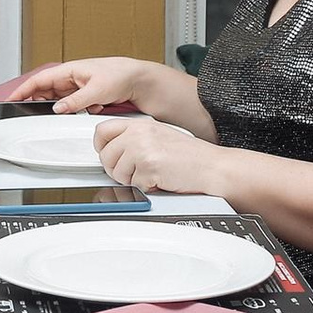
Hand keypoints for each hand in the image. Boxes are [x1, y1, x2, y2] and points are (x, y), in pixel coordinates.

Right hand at [7, 56, 151, 113]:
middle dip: (38, 103)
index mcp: (68, 70)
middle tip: (30, 114)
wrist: (138, 79)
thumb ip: (75, 101)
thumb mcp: (96, 90)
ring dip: (59, 109)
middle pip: (45, 92)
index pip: (38, 80)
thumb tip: (58, 108)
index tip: (10, 99)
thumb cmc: (120, 75)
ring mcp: (76, 87)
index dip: (22, 90)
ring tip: (60, 114)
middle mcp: (70, 78)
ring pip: (58, 101)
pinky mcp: (84, 96)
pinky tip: (81, 113)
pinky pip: (70, 106)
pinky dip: (72, 112)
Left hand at [93, 118, 221, 195]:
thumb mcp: (159, 136)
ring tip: (150, 175)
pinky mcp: (148, 166)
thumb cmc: (190, 155)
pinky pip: (133, 184)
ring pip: (116, 172)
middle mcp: (138, 133)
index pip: (102, 130)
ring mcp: (142, 149)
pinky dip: (145, 188)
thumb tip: (111, 150)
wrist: (211, 167)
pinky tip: (159, 180)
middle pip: (105, 155)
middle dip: (115, 169)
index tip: (105, 154)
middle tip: (133, 173)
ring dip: (131, 180)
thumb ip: (134, 138)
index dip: (101, 146)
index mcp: (139, 124)